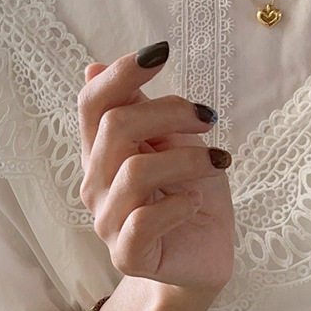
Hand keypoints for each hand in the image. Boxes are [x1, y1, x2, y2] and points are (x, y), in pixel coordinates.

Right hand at [78, 42, 235, 294]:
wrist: (204, 257)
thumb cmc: (190, 197)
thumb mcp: (174, 144)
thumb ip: (141, 112)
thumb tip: (94, 67)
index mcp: (102, 154)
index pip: (92, 105)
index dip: (121, 74)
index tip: (161, 53)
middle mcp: (97, 186)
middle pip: (115, 128)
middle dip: (170, 112)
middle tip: (208, 119)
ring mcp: (107, 222)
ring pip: (136, 172)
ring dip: (187, 160)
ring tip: (218, 163)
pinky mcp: (126, 255)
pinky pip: (144, 221)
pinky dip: (179, 206)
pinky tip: (196, 203)